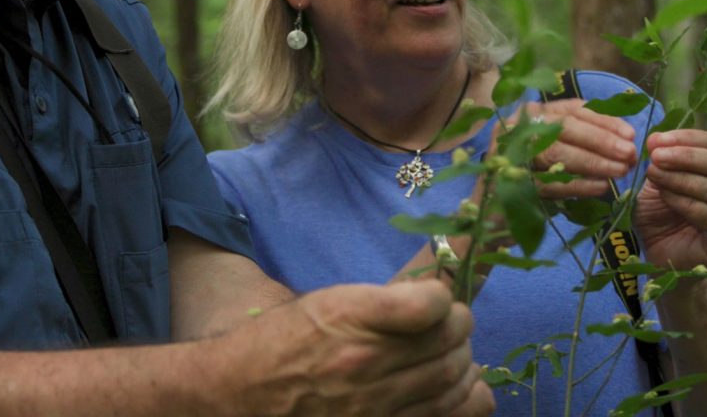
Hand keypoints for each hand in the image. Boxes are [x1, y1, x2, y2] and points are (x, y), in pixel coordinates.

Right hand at [235, 280, 494, 416]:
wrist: (240, 394)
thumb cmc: (284, 342)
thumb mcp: (328, 303)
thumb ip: (382, 303)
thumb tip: (439, 302)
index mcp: (350, 317)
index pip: (432, 304)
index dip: (443, 300)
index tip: (439, 301)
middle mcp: (364, 362)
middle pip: (450, 343)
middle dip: (460, 330)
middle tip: (454, 327)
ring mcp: (374, 406)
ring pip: (453, 381)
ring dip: (464, 364)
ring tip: (456, 357)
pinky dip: (466, 402)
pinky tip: (462, 391)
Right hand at [503, 99, 638, 198]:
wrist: (492, 212)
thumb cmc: (530, 177)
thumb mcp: (553, 149)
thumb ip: (581, 139)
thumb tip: (623, 138)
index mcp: (531, 114)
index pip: (572, 110)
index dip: (604, 120)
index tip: (630, 133)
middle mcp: (516, 127)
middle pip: (565, 127)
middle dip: (602, 140)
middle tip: (630, 154)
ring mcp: (510, 154)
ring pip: (558, 152)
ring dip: (594, 162)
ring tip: (621, 171)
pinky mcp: (510, 183)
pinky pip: (550, 182)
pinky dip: (579, 185)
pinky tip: (601, 188)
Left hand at [633, 129, 706, 269]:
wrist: (666, 259)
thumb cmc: (664, 217)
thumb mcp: (661, 182)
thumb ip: (663, 162)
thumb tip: (656, 140)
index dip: (685, 138)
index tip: (655, 139)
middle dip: (685, 156)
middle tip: (656, 156)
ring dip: (682, 178)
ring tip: (654, 173)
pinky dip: (685, 202)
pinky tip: (665, 195)